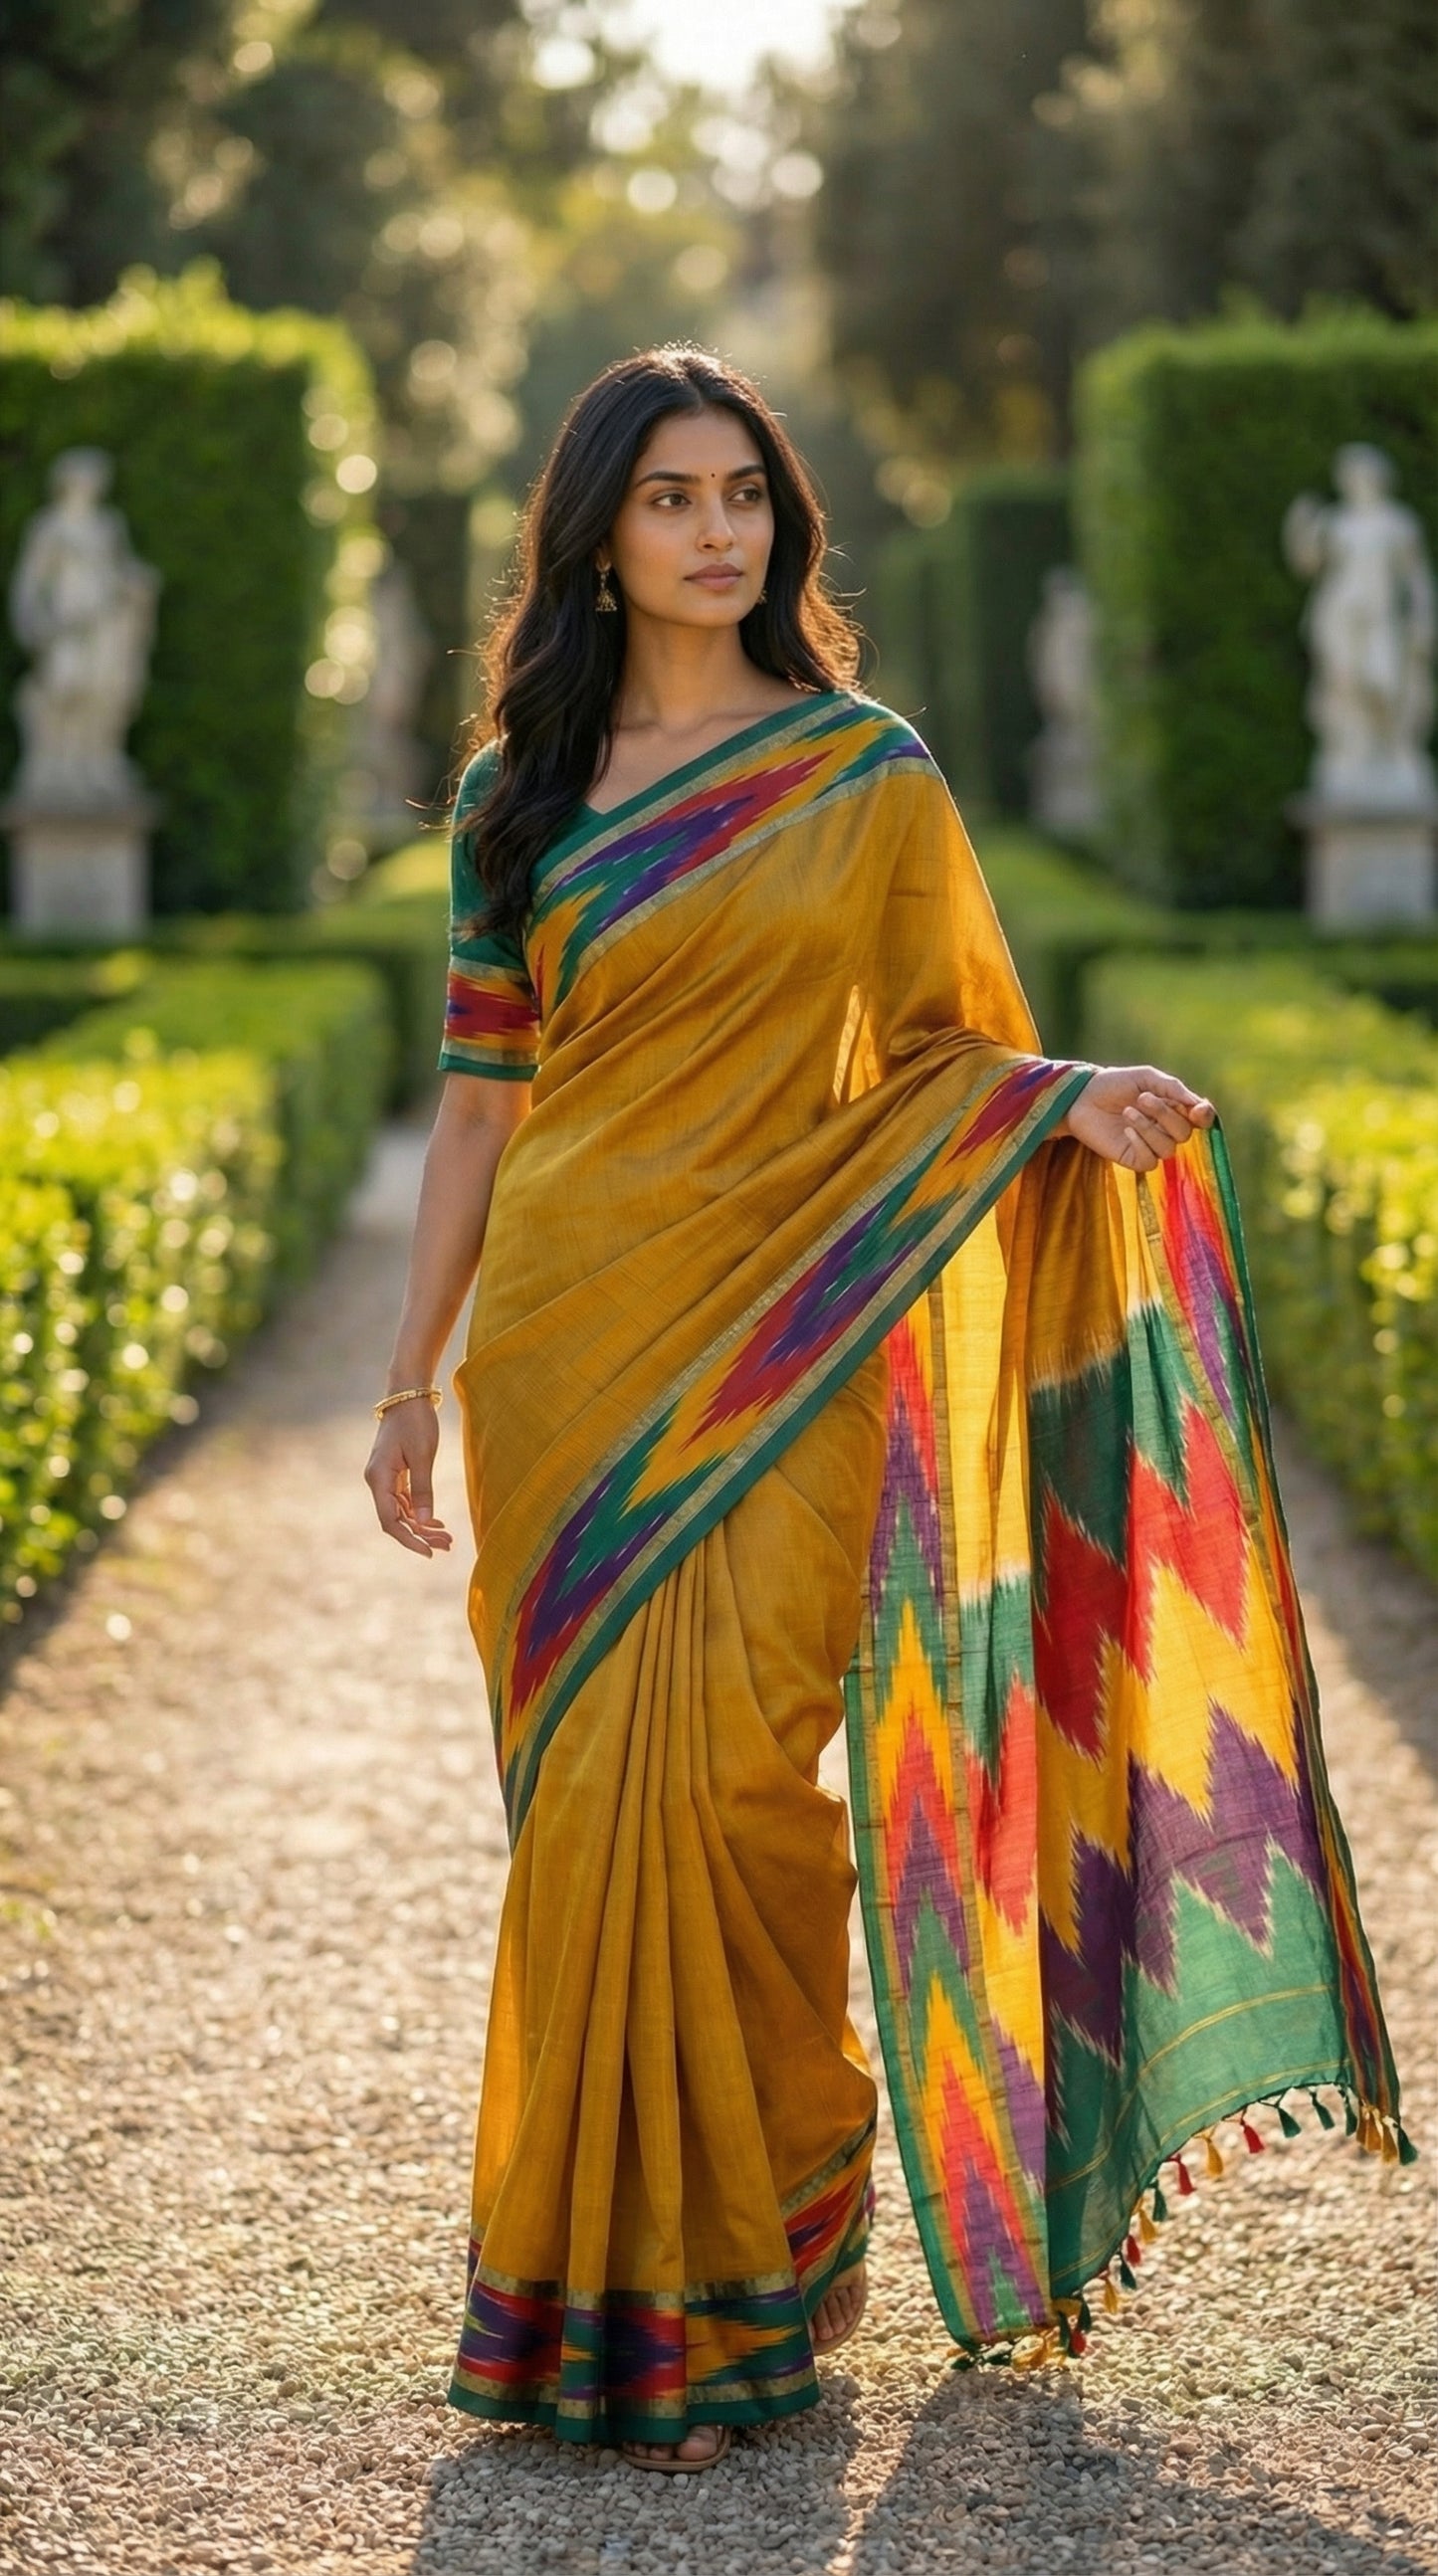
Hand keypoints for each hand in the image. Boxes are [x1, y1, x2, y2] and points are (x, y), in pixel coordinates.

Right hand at [364, 1398, 451, 1555]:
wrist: (407, 1393)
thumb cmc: (415, 1421)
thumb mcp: (423, 1456)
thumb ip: (423, 1491)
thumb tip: (424, 1523)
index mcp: (378, 1479)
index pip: (390, 1521)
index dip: (409, 1540)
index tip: (430, 1552)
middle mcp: (377, 1481)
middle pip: (396, 1519)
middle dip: (420, 1535)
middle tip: (447, 1545)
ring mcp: (384, 1477)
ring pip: (401, 1511)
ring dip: (422, 1525)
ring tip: (447, 1537)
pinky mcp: (393, 1472)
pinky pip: (403, 1500)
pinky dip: (419, 1512)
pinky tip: (435, 1522)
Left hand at [1063, 1064, 1215, 1171]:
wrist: (1082, 1096)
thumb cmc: (1115, 1084)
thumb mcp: (1146, 1077)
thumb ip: (1173, 1088)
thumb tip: (1198, 1104)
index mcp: (1173, 1108)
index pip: (1201, 1119)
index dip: (1204, 1117)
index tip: (1197, 1110)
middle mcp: (1165, 1129)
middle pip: (1184, 1133)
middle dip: (1165, 1114)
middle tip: (1142, 1098)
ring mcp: (1150, 1145)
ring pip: (1168, 1149)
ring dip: (1149, 1128)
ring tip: (1127, 1112)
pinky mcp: (1133, 1159)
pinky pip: (1150, 1161)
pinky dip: (1141, 1144)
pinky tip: (1126, 1130)